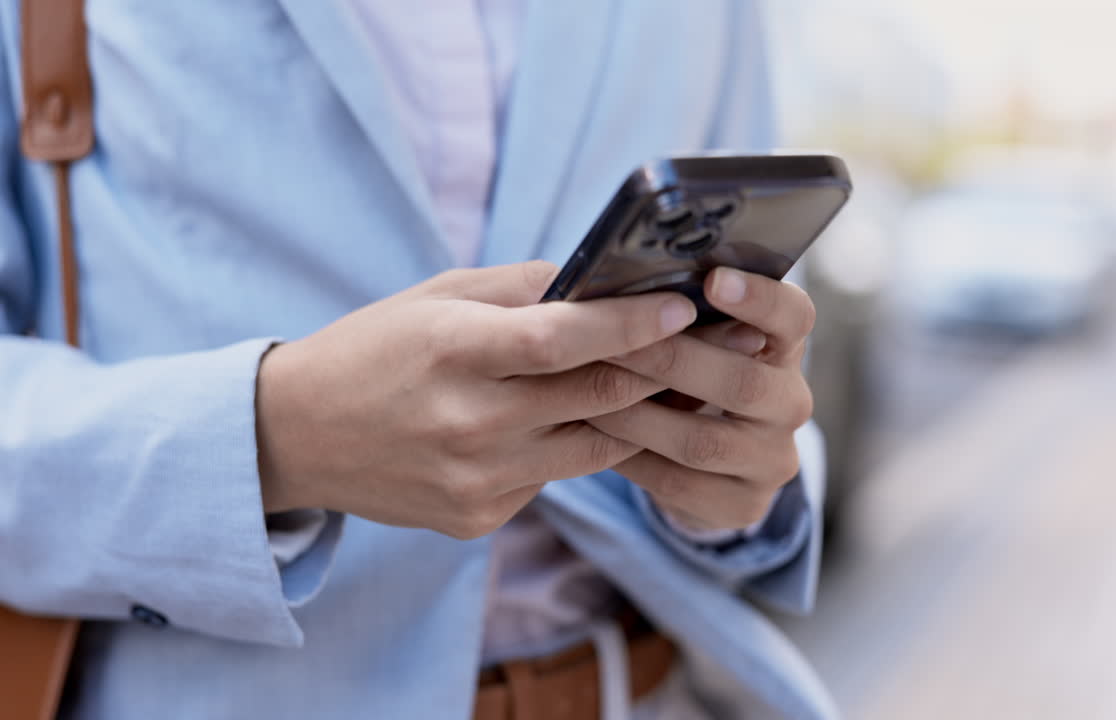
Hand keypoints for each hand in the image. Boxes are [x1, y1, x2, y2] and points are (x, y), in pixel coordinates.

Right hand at [255, 262, 696, 538]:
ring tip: (658, 379)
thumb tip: (604, 279)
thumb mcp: (436, 297)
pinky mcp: (477, 517)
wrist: (297, 436)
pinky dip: (570, 445)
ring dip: (631, 411)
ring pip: (592, 445)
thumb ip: (522, 288)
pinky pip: (553, 476)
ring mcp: (474, 480)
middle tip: (704, 340)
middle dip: (657, 367)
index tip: (683, 305)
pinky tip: (565, 420)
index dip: (629, 324)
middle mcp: (467, 424)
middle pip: (594, 396)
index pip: (560, 340)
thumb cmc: (374, 349)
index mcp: (452, 352)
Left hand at [587, 268, 815, 530]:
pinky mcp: (743, 505)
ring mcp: (772, 460)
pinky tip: (592, 437)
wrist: (715, 464)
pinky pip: (678, 484)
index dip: (759, 298)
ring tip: (585, 393)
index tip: (714, 279)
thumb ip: (682, 317)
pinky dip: (629, 458)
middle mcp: (791, 403)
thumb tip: (621, 288)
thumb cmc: (694, 375)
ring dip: (637, 415)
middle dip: (671, 359)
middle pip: (742, 382)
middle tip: (612, 340)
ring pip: (702, 441)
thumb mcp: (702, 341)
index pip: (794, 316)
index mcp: (785, 348)